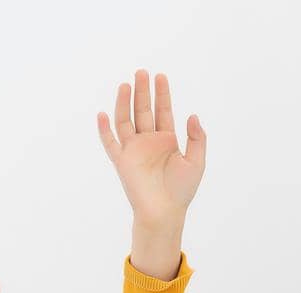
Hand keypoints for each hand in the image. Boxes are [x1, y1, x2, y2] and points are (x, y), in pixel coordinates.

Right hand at [97, 70, 205, 228]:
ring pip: (126, 120)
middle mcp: (148, 141)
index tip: (160, 77)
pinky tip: (102, 114)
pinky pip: (110, 142)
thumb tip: (192, 114)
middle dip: (143, 92)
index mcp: (166, 140)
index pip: (163, 111)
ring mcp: (134, 150)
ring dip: (125, 103)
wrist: (165, 212)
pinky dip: (104, 129)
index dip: (162, 94)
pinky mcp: (122, 161)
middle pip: (143, 110)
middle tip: (142, 72)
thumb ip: (197, 138)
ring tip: (126, 84)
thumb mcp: (196, 161)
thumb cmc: (182, 190)